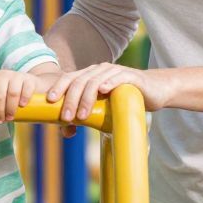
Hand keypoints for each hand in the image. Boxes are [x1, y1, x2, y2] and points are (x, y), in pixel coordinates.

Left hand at [0, 69, 36, 124]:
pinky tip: (22, 105)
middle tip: (0, 120)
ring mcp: (16, 76)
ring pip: (12, 93)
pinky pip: (26, 88)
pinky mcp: (29, 79)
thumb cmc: (7, 93)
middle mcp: (2, 75)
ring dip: (10, 108)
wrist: (27, 84)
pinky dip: (24, 98)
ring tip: (10, 117)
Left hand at [46, 63, 168, 137]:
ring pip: (96, 81)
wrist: (154, 90)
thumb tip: (66, 132)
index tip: (49, 102)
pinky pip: (118, 77)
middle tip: (65, 118)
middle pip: (80, 81)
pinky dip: (110, 82)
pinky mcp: (131, 76)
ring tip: (82, 115)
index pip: (69, 78)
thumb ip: (86, 115)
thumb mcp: (103, 108)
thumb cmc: (124, 100)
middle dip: (71, 100)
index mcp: (89, 75)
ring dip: (87, 98)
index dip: (59, 88)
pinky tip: (104, 90)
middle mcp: (99, 70)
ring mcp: (115, 71)